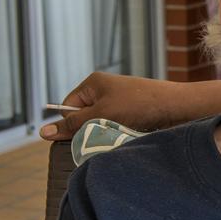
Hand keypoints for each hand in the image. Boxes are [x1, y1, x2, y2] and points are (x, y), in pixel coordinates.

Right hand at [39, 72, 177, 140]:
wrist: (177, 107)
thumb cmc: (138, 105)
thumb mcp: (100, 115)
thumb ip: (72, 124)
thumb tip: (43, 133)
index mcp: (93, 83)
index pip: (67, 106)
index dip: (71, 122)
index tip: (82, 133)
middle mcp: (106, 90)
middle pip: (84, 117)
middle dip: (89, 129)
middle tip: (102, 135)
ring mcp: (121, 101)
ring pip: (101, 124)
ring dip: (106, 134)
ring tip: (118, 135)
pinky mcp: (134, 112)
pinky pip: (117, 126)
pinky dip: (120, 133)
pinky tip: (128, 136)